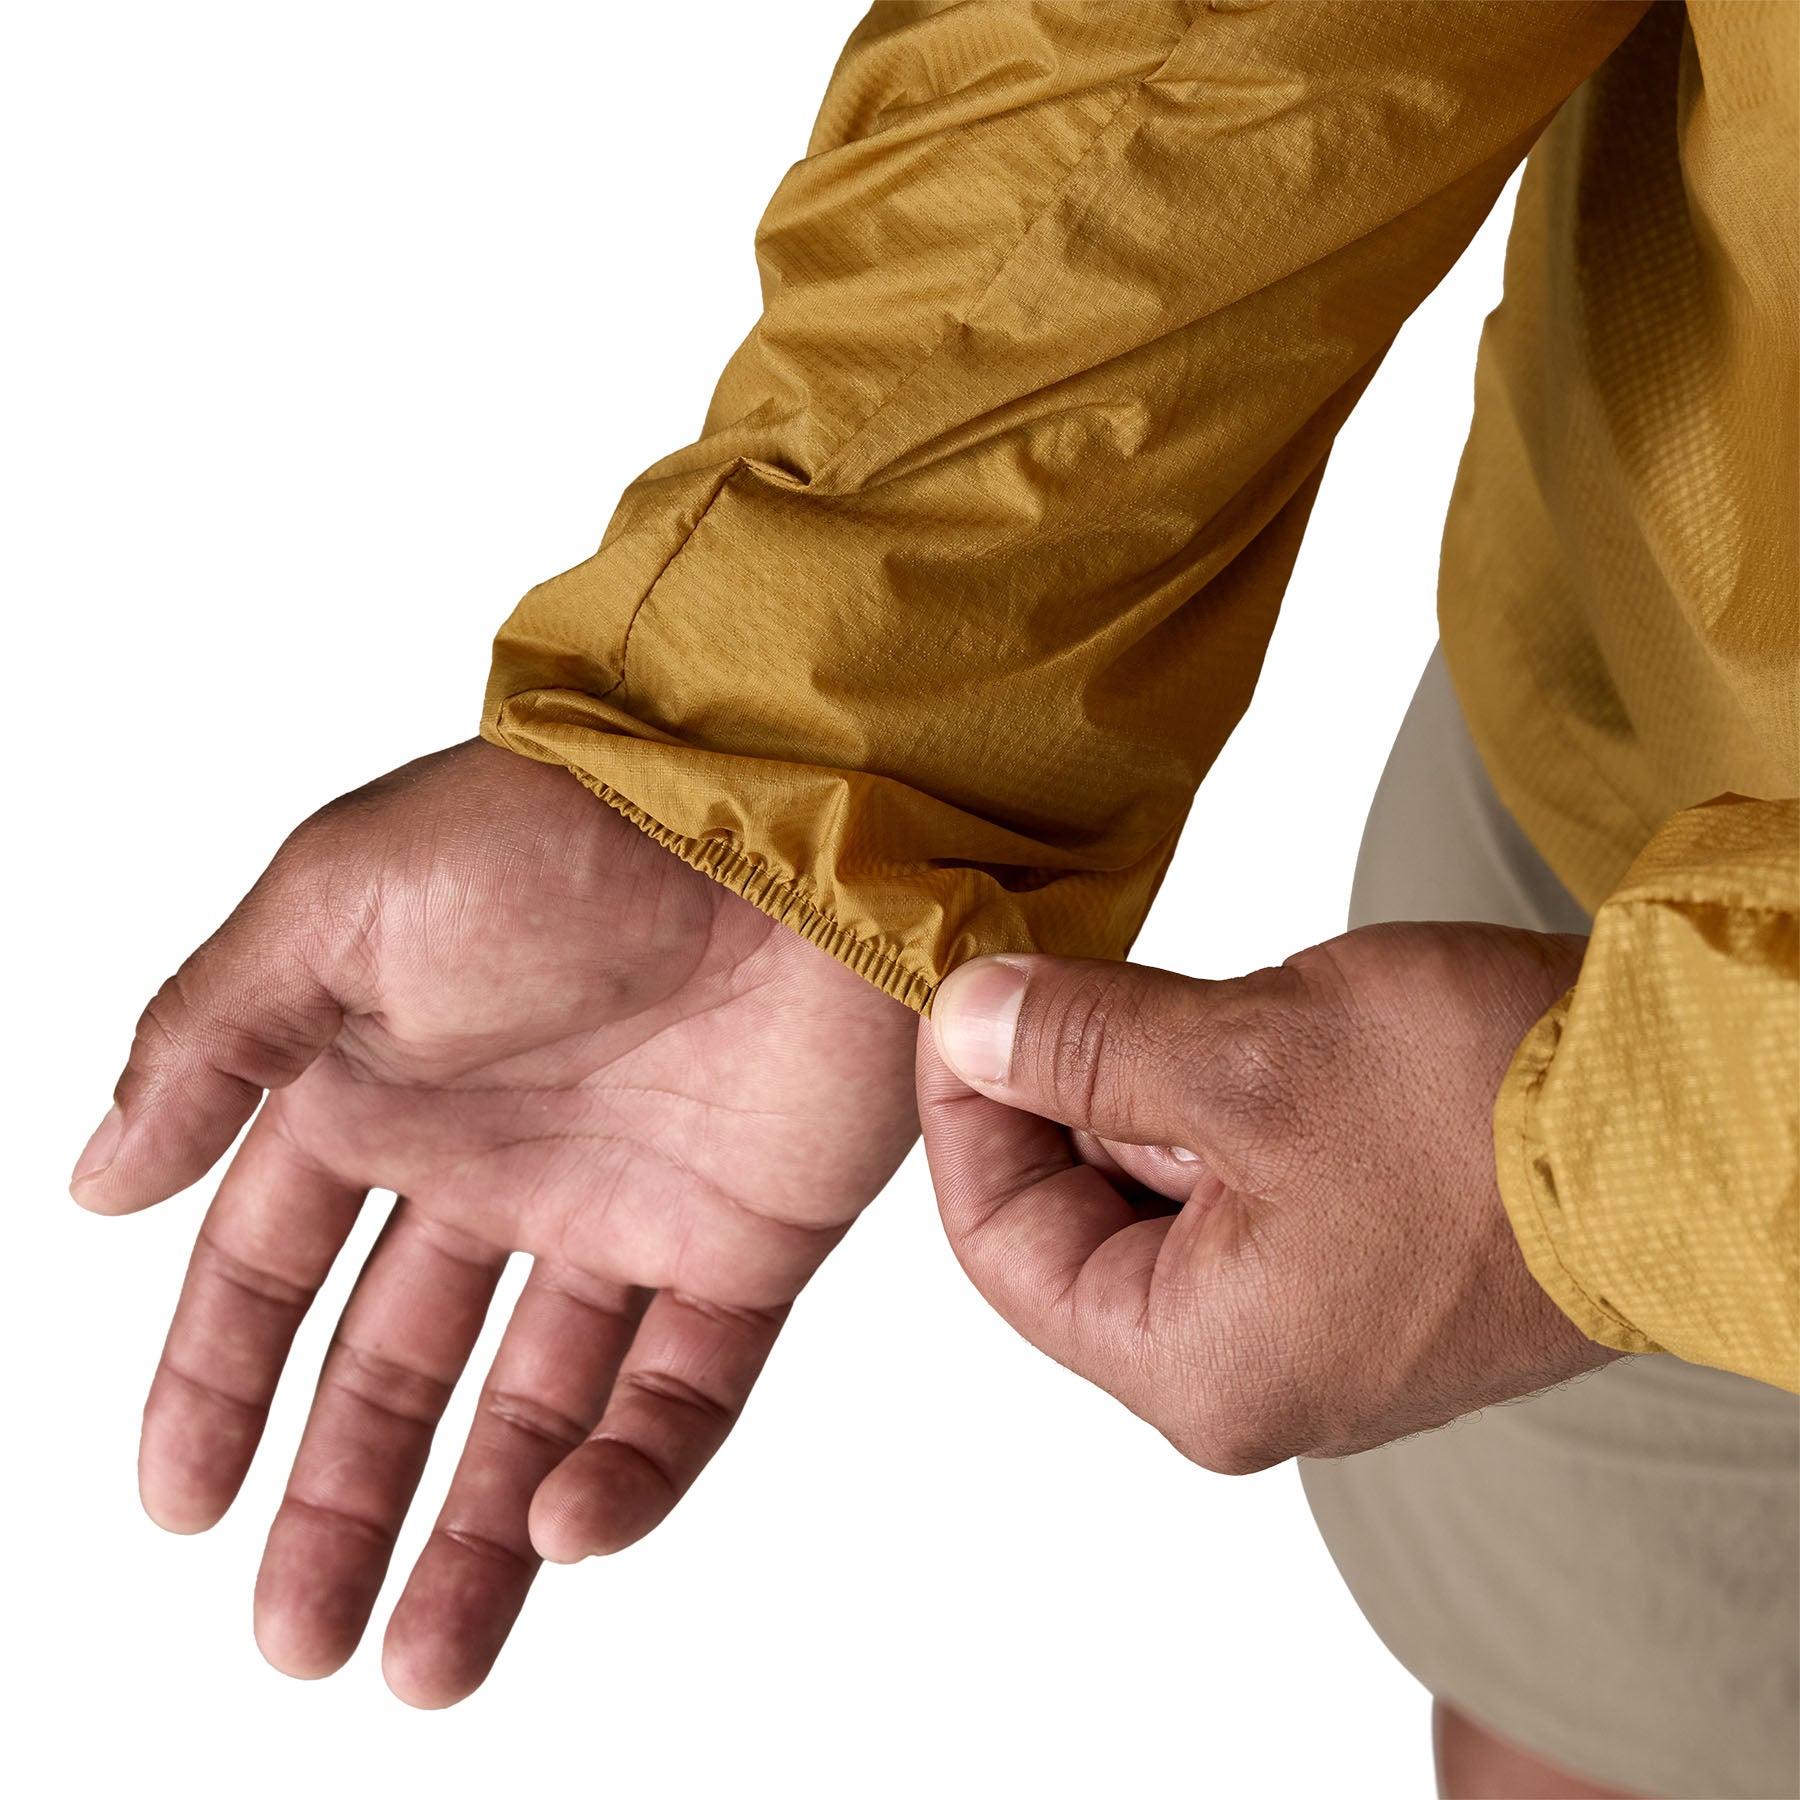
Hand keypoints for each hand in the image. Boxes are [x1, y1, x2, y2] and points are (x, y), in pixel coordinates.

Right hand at [71, 740, 917, 1705]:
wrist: (786, 816)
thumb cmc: (560, 831)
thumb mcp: (337, 903)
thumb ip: (212, 1043)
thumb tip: (95, 1182)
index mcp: (384, 1084)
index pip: (275, 1263)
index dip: (218, 1380)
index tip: (178, 1499)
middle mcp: (498, 1162)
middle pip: (398, 1366)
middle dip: (339, 1501)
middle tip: (293, 1641)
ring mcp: (626, 1210)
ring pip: (536, 1409)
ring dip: (473, 1537)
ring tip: (419, 1668)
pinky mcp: (748, 1240)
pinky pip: (683, 1389)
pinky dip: (629, 1473)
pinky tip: (563, 1530)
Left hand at [917, 922, 1618, 1473]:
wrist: (1703, 1115)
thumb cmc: (1494, 1108)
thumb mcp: (1248, 1056)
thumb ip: (1082, 1045)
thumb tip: (963, 1021)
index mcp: (1196, 1367)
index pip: (1000, 1244)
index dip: (963, 1111)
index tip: (959, 1002)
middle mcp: (1243, 1376)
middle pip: (1074, 1220)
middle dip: (1059, 1088)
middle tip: (1061, 973)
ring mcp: (1307, 1326)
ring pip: (1157, 1192)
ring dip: (1145, 1085)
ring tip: (1198, 1004)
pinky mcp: (1359, 1270)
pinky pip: (1237, 1185)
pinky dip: (1215, 1102)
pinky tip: (1252, 1033)